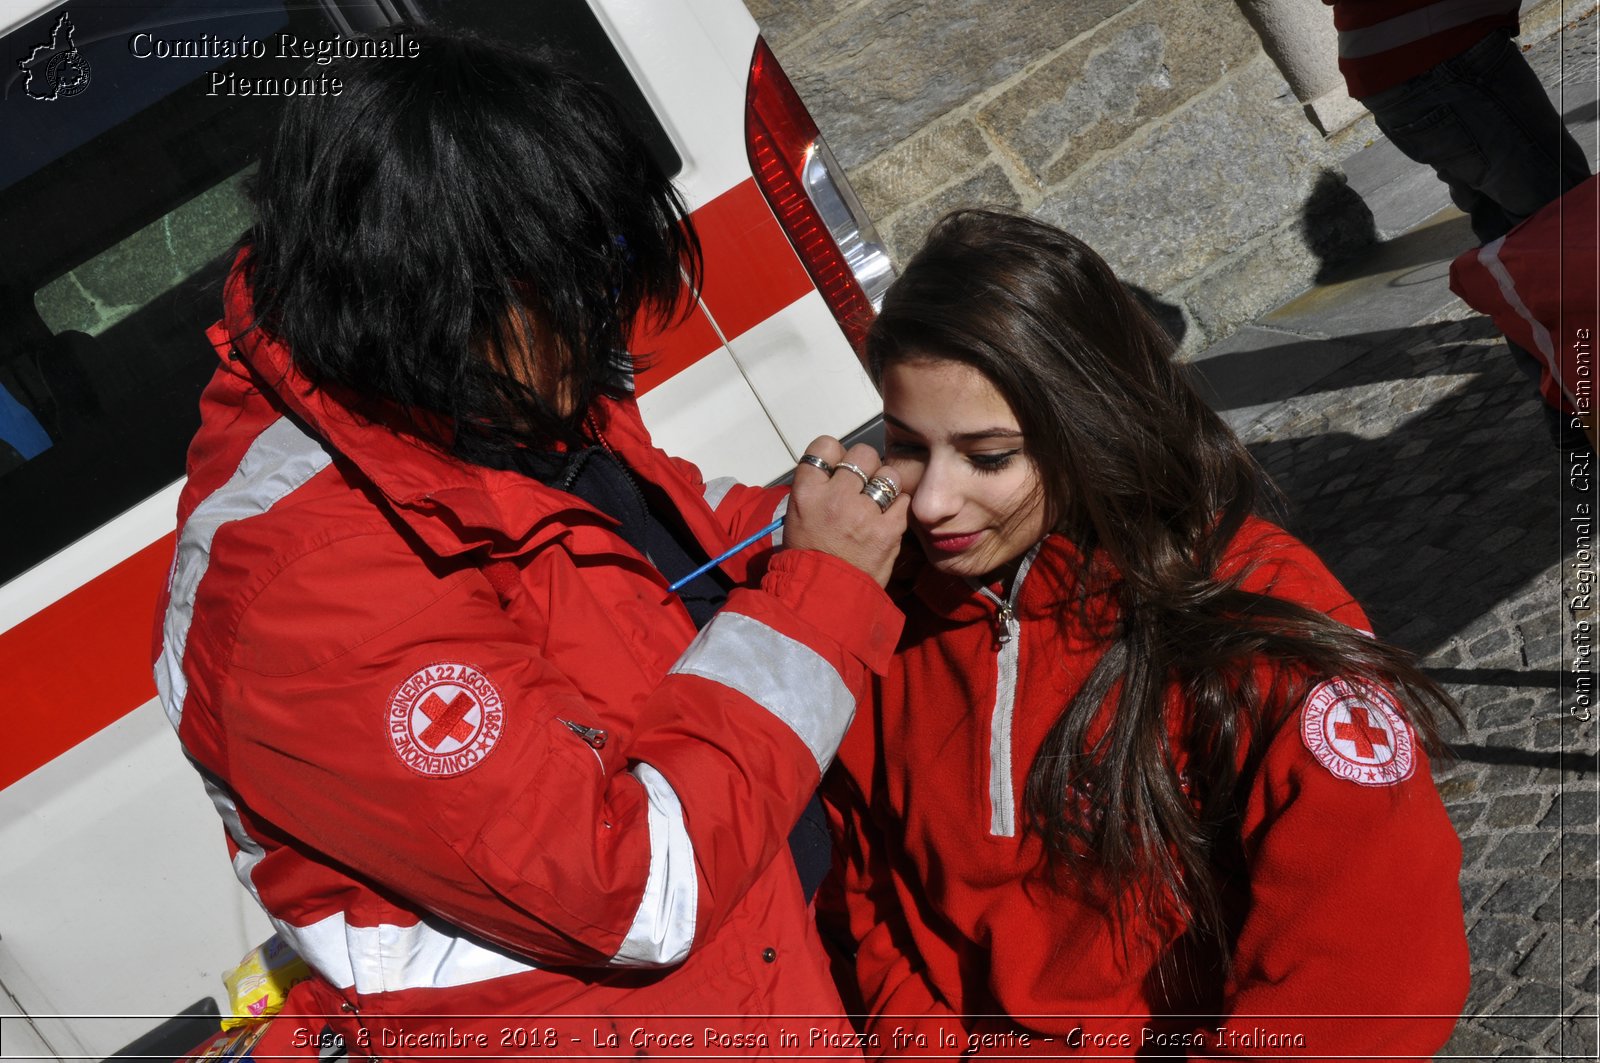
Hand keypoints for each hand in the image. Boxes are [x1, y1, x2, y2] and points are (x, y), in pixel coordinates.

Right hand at [783, 437, 907, 587]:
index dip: (835, 454)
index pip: (825, 446)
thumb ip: (817, 487)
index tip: (838, 468)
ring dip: (886, 485)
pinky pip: (904, 501)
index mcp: (806, 491)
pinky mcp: (888, 530)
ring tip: (879, 502)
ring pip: (888, 474)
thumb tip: (840, 468)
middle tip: (863, 484)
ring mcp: (863, 513)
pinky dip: (899, 508)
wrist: (824, 596)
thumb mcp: (798, 515)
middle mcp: (834, 496)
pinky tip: (889, 518)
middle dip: (866, 466)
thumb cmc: (808, 556)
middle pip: (862, 454)